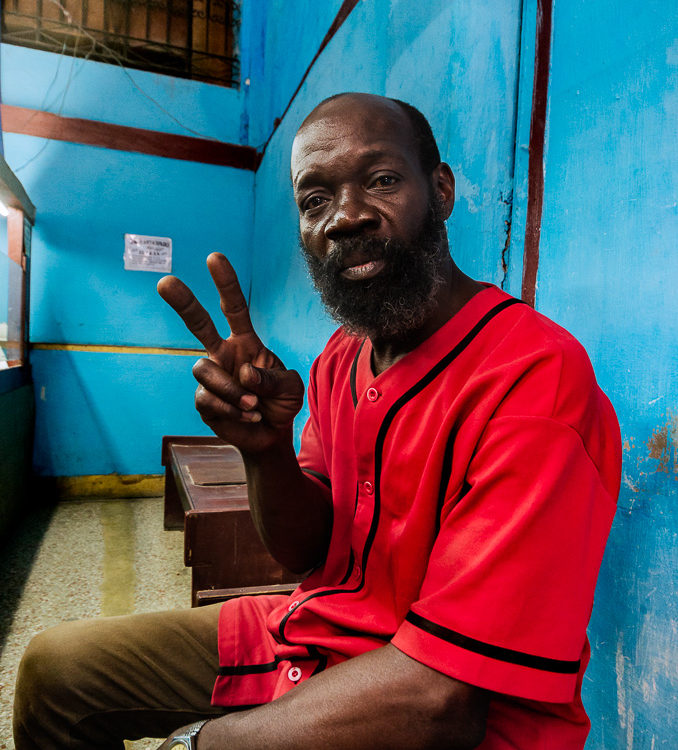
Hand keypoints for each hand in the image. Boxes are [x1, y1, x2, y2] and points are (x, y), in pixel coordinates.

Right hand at [158, 253, 303, 453]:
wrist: (271, 436)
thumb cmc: (281, 404)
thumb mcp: (291, 388)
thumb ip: (272, 379)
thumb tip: (244, 372)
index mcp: (246, 342)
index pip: (233, 308)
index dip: (225, 284)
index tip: (214, 258)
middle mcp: (224, 354)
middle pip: (198, 324)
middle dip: (183, 303)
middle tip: (165, 283)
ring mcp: (212, 376)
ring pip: (203, 370)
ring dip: (231, 390)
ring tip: (253, 406)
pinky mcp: (204, 401)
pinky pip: (208, 400)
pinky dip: (232, 410)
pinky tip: (248, 416)